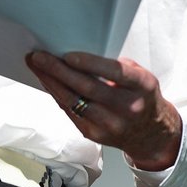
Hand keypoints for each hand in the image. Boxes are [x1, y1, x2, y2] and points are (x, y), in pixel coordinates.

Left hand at [26, 50, 181, 170]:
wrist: (151, 133)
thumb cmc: (141, 96)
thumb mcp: (139, 76)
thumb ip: (115, 65)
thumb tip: (79, 52)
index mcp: (141, 86)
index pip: (115, 73)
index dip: (90, 64)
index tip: (68, 55)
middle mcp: (128, 107)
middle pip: (88, 88)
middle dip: (59, 70)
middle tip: (39, 56)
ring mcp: (110, 124)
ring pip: (74, 101)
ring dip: (51, 82)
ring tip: (35, 66)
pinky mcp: (94, 134)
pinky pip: (69, 111)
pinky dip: (56, 94)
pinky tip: (46, 81)